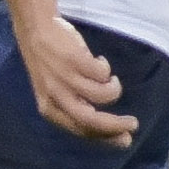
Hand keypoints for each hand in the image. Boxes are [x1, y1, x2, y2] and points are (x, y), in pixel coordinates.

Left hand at [18, 16, 136, 145]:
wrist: (34, 29)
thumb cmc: (48, 63)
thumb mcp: (53, 90)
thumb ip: (73, 106)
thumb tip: (106, 127)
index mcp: (49, 108)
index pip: (81, 131)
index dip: (106, 138)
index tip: (125, 140)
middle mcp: (56, 96)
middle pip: (92, 121)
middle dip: (116, 125)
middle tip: (133, 124)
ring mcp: (65, 78)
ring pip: (103, 95)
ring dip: (114, 88)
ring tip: (110, 79)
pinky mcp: (74, 61)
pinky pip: (103, 73)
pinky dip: (106, 68)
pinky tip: (98, 61)